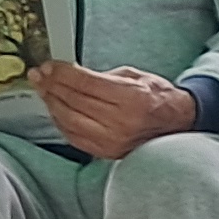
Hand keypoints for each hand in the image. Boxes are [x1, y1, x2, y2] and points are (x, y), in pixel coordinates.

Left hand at [32, 62, 196, 160]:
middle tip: (39, 75)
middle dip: (52, 85)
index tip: (48, 66)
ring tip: (44, 90)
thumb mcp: (134, 77)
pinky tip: (55, 110)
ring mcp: (112, 140)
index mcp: (131, 98)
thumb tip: (70, 75)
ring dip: (52, 103)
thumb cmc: (159, 99)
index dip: (61, 73)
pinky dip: (60, 122)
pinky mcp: (106, 152)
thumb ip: (101, 77)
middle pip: (73, 100)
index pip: (84, 83)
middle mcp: (121, 122)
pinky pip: (73, 136)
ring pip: (68, 120)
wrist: (178, 125)